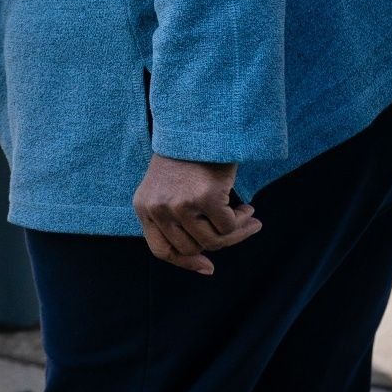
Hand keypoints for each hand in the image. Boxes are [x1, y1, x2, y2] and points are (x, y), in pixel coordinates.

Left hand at [132, 156, 260, 275]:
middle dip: (219, 243)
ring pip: (213, 240)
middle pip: (192, 247)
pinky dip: (242, 221)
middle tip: (239, 230)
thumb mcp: (167, 189)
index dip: (185, 262)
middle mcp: (158, 208)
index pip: (161, 250)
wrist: (198, 124)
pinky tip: (247, 208)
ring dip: (236, 233)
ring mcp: (180, 204)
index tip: (208, 266)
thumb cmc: (186, 158)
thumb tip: (205, 267)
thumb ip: (175, 221)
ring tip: (247, 218)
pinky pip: (229, 227)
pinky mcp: (205, 198)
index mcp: (143, 207)